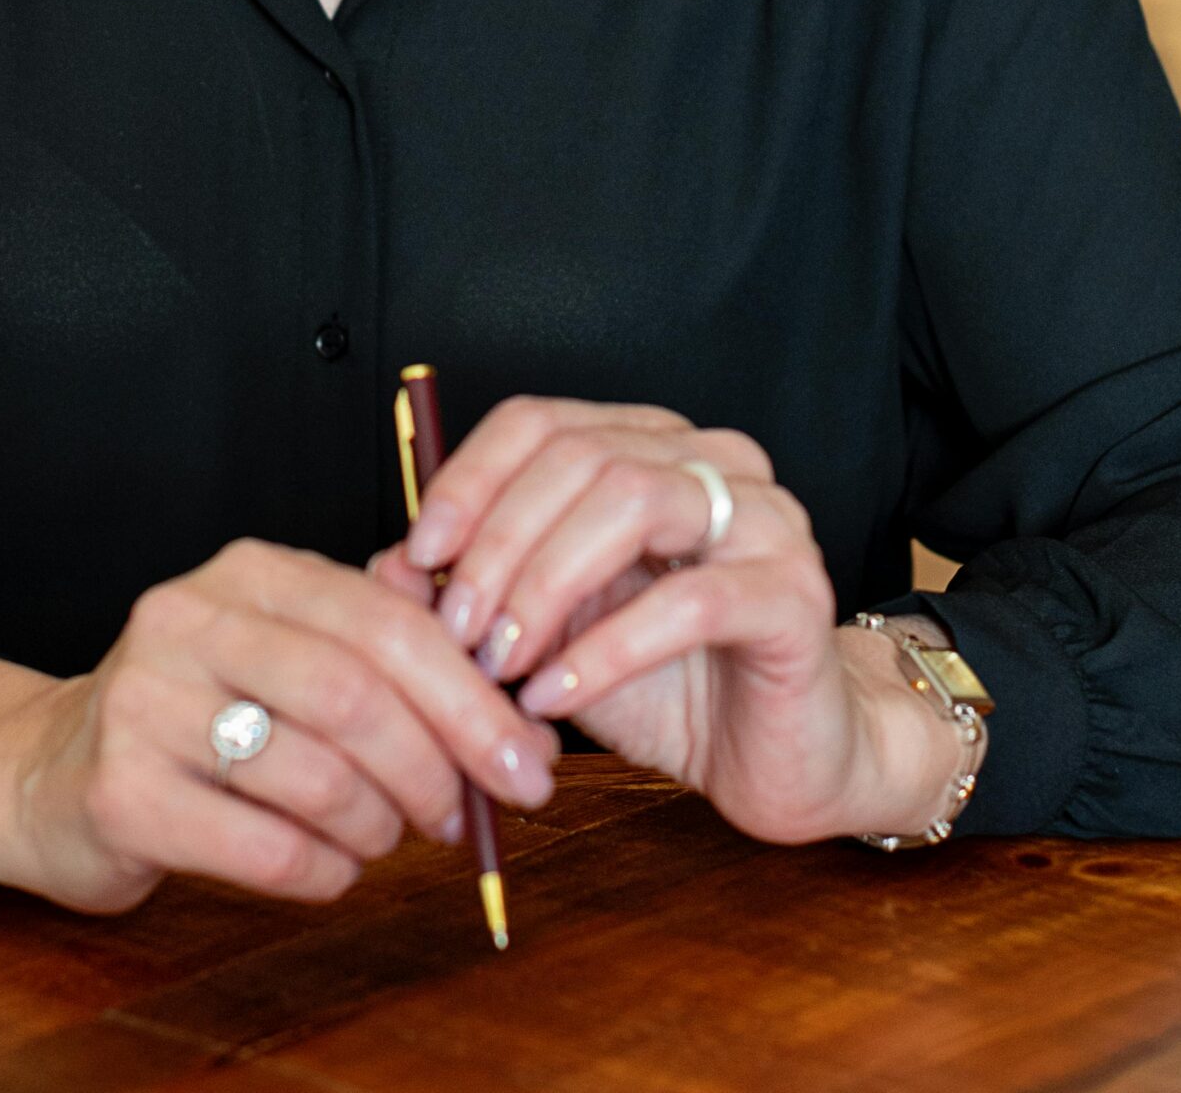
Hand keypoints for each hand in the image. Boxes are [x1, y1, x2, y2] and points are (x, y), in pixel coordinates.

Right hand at [0, 537, 558, 913]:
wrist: (47, 770)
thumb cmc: (200, 713)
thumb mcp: (288, 651)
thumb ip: (389, 652)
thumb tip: (518, 708)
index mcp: (250, 572)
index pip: (386, 621)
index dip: (470, 697)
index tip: (527, 760)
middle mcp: (190, 616)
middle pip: (356, 694)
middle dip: (436, 766)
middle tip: (466, 815)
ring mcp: (147, 701)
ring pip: (316, 774)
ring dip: (379, 825)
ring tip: (384, 838)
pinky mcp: (121, 789)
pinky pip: (264, 845)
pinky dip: (323, 870)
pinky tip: (330, 868)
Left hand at [380, 396, 969, 845]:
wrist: (782, 759)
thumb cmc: (667, 686)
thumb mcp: (551, 635)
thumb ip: (477, 591)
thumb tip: (386, 566)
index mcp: (651, 446)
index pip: (541, 421)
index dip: (470, 480)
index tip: (418, 554)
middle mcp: (713, 460)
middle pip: (579, 456)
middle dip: (499, 544)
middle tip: (454, 629)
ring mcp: (764, 518)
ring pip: (630, 501)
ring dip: (543, 585)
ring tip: (499, 663)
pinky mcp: (795, 593)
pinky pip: (689, 600)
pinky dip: (605, 650)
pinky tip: (555, 697)